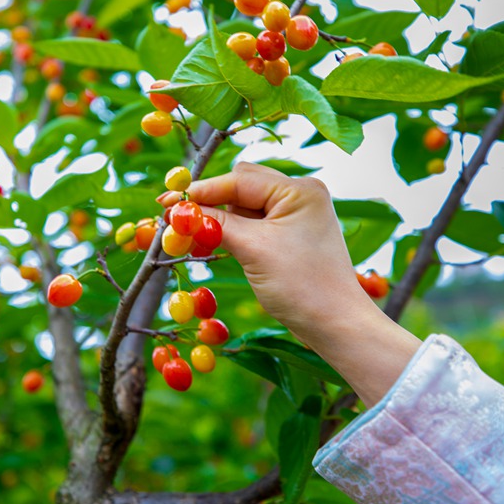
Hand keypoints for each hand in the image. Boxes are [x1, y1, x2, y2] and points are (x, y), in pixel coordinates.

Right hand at [159, 162, 420, 406]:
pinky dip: (232, 233)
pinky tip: (210, 243)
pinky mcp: (290, 236)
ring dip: (219, 219)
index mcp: (299, 191)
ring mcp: (296, 216)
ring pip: (244, 207)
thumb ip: (218, 224)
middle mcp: (299, 196)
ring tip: (192, 236)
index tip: (169, 202)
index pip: (240, 179)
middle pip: (241, 187)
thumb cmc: (301, 286)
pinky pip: (253, 225)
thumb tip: (182, 209)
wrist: (334, 324)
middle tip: (178, 220)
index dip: (203, 190)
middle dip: (211, 202)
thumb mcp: (254, 250)